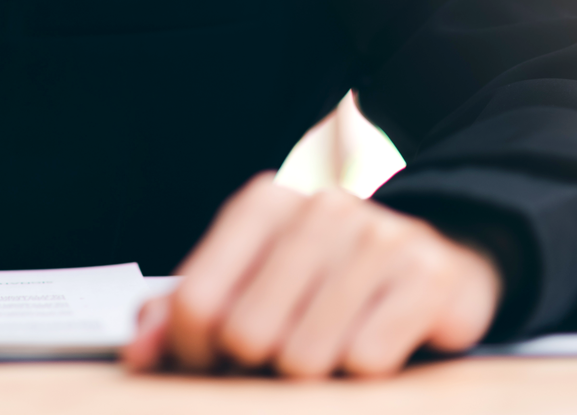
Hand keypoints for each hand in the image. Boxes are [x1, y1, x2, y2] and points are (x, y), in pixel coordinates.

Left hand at [123, 172, 499, 377]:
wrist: (436, 259)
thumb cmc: (325, 281)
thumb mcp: (250, 282)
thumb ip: (185, 311)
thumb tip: (140, 352)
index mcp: (264, 204)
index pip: (196, 302)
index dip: (194, 351)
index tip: (213, 359)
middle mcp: (321, 208)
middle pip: (247, 334)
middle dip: (258, 365)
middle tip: (282, 355)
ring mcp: (379, 238)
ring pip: (305, 356)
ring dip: (314, 372)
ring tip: (331, 347)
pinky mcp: (428, 277)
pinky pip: (365, 361)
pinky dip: (364, 370)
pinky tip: (375, 341)